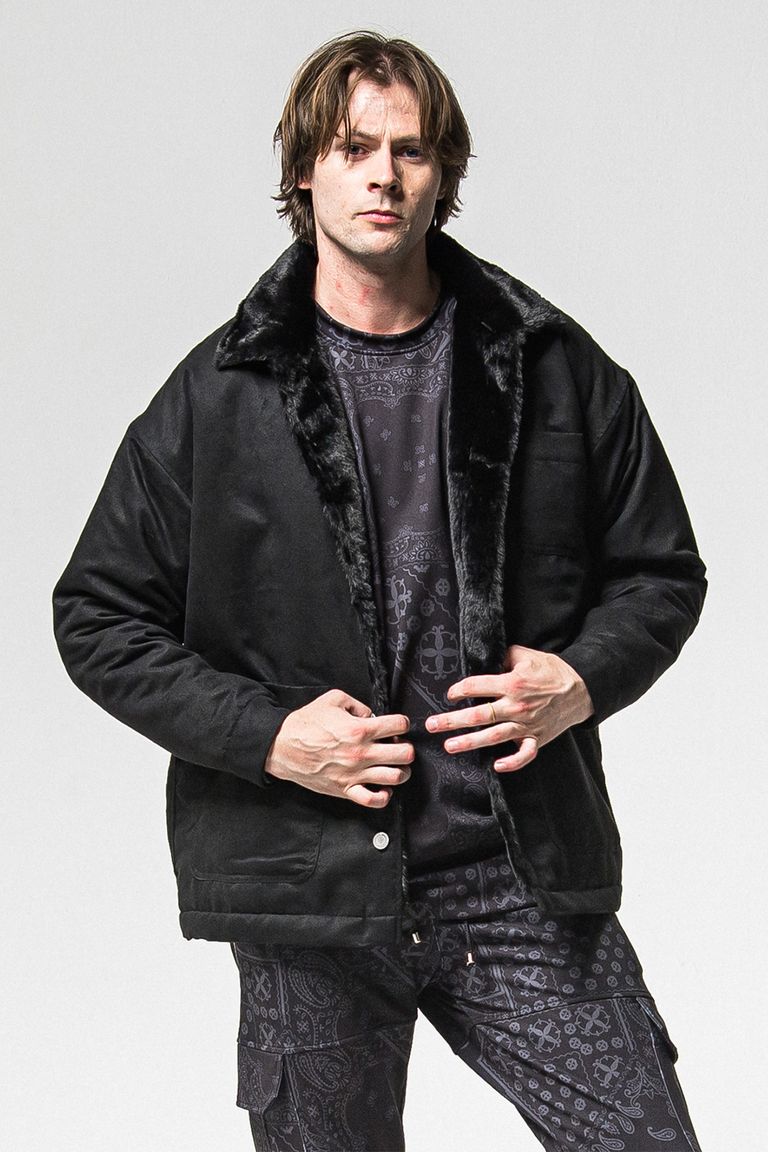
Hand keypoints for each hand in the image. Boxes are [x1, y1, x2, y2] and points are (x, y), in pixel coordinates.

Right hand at [264, 689, 413, 806]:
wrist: (283, 746)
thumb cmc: (305, 723)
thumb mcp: (333, 699)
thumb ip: (357, 704)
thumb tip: (371, 714)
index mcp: (360, 729)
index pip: (399, 725)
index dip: (402, 723)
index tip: (397, 725)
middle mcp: (362, 753)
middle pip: (405, 754)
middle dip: (407, 748)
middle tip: (399, 746)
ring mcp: (355, 773)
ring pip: (396, 777)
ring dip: (401, 771)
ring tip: (395, 766)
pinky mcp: (346, 789)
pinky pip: (373, 800)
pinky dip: (384, 796)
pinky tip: (383, 787)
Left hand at [424, 644, 593, 771]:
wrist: (581, 689)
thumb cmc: (551, 670)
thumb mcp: (526, 655)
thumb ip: (503, 656)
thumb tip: (485, 658)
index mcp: (511, 683)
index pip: (476, 687)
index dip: (460, 690)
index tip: (450, 694)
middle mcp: (516, 706)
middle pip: (478, 716)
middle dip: (452, 721)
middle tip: (431, 725)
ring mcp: (526, 725)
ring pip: (493, 736)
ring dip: (470, 742)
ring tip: (449, 746)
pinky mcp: (537, 738)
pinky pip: (524, 755)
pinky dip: (511, 763)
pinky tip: (495, 767)